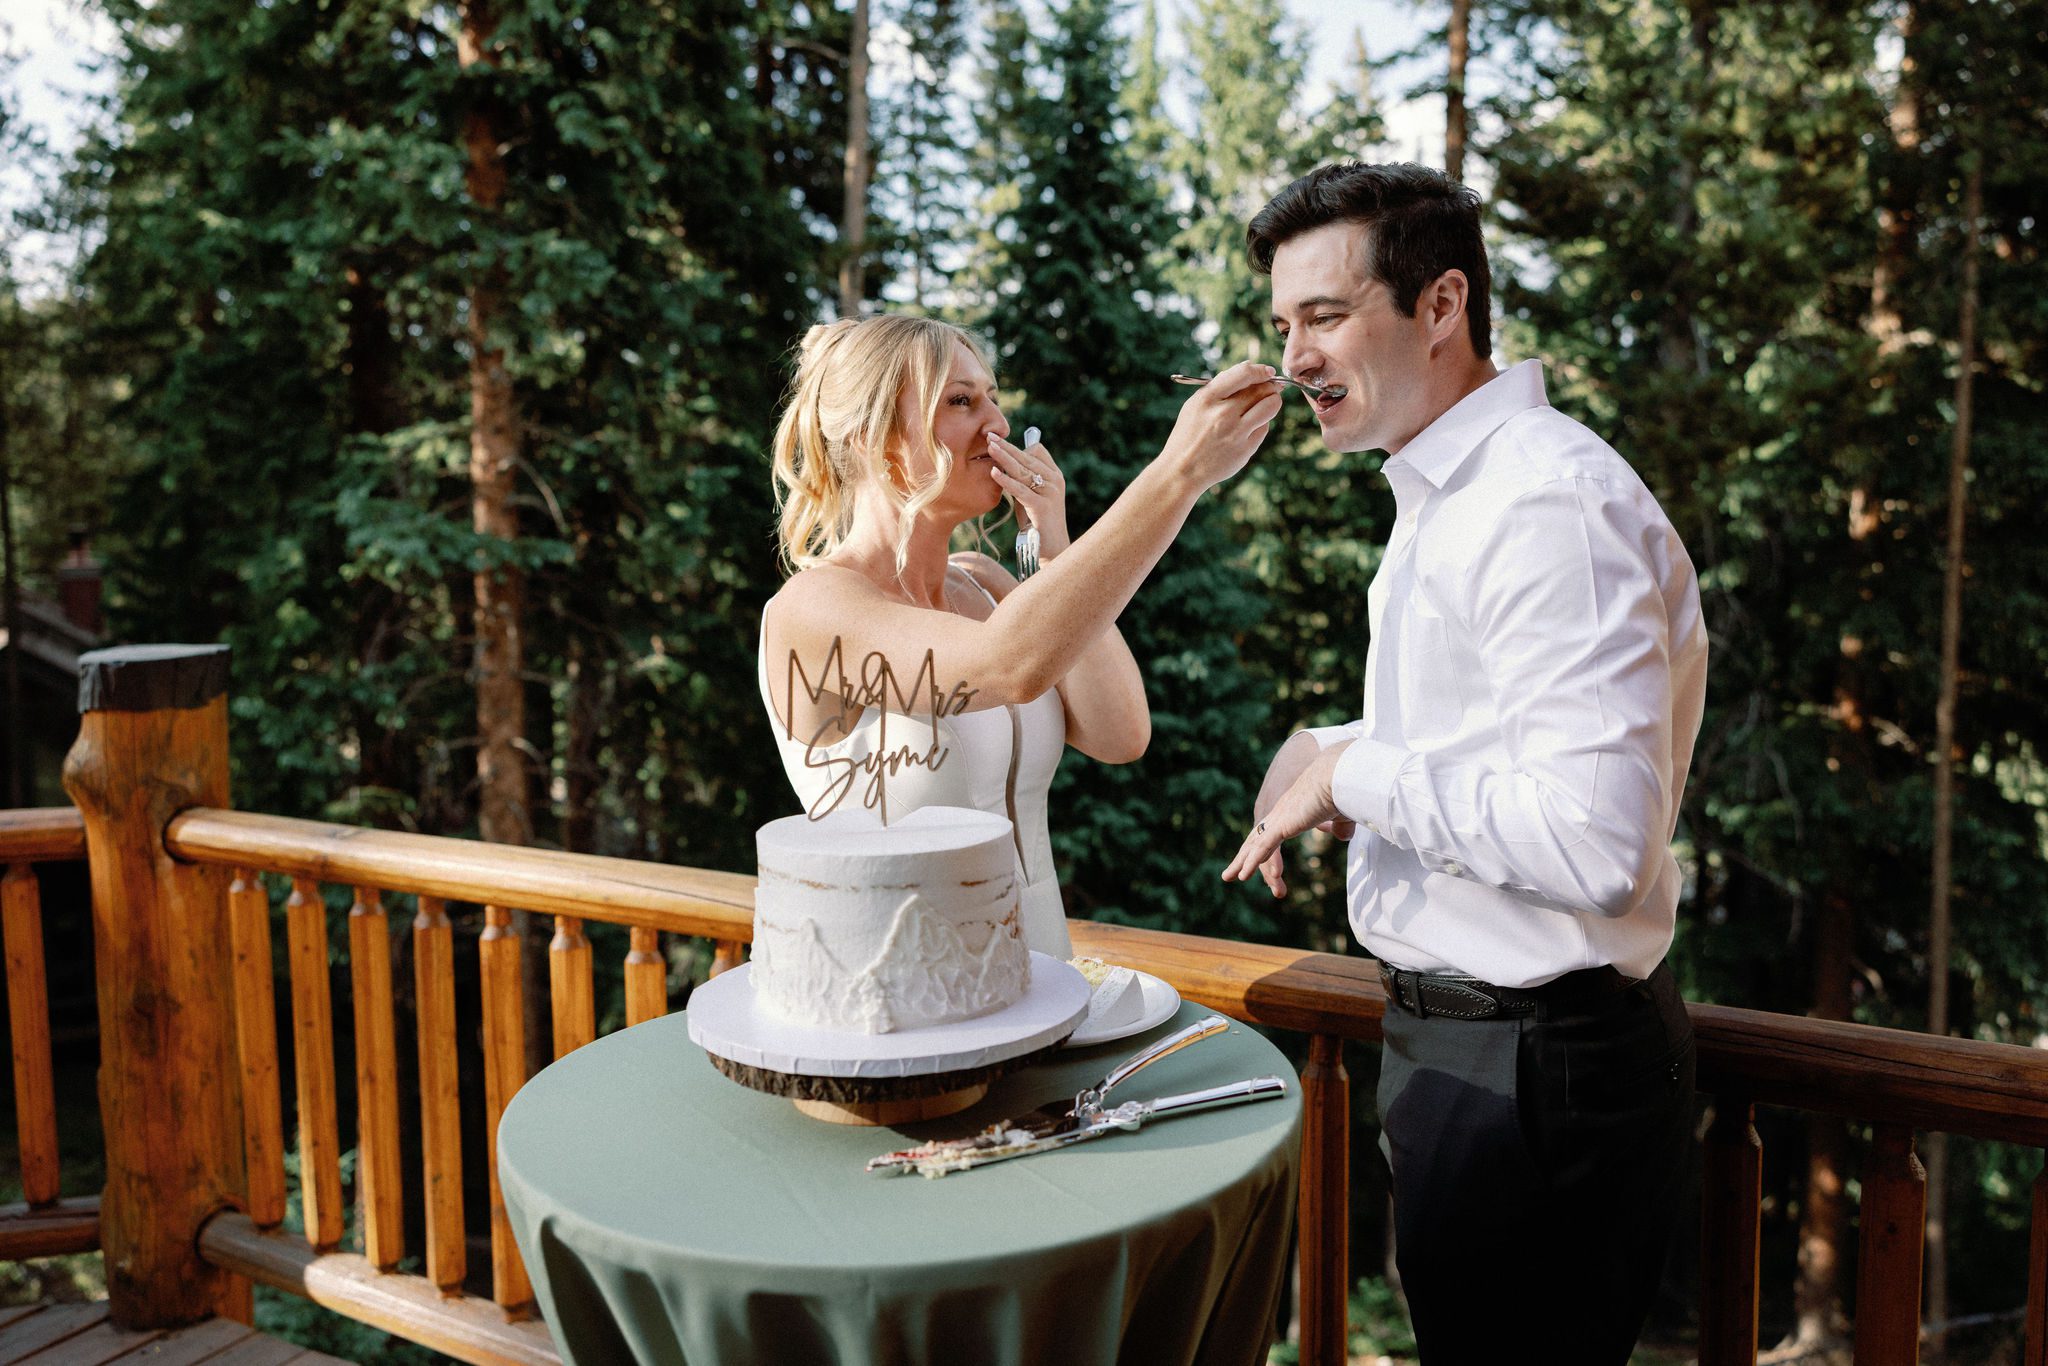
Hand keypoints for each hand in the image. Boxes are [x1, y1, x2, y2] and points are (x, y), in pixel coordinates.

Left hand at [986, 430, 1069, 558]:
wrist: (1050, 548)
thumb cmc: (1036, 521)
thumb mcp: (1029, 495)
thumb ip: (1020, 480)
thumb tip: (1001, 463)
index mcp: (1054, 475)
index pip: (1037, 451)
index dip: (1017, 446)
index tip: (998, 441)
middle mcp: (1054, 480)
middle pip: (1027, 457)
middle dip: (1007, 446)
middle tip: (989, 436)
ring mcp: (1050, 492)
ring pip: (1023, 470)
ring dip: (1004, 457)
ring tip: (990, 447)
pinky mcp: (1042, 506)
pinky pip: (1020, 490)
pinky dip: (1006, 480)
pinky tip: (994, 473)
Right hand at [1160, 361, 1283, 489]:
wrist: (1182, 470)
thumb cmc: (1189, 434)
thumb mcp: (1195, 405)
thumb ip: (1220, 387)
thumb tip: (1249, 369)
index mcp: (1207, 399)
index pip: (1244, 374)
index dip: (1261, 370)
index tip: (1268, 371)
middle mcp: (1223, 414)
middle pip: (1261, 389)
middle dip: (1271, 385)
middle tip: (1272, 387)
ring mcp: (1236, 432)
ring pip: (1270, 406)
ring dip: (1273, 401)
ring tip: (1268, 403)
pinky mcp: (1245, 449)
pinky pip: (1264, 428)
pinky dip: (1261, 423)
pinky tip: (1250, 427)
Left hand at [1223, 740, 1352, 896]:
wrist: (1339, 773)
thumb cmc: (1343, 789)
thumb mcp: (1341, 814)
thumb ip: (1339, 826)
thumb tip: (1343, 836)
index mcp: (1292, 809)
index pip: (1273, 832)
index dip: (1266, 848)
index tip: (1266, 864)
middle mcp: (1281, 812)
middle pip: (1257, 838)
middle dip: (1245, 856)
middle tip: (1233, 872)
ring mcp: (1280, 817)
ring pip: (1256, 845)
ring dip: (1244, 863)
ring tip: (1231, 877)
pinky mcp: (1283, 824)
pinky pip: (1262, 848)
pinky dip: (1252, 863)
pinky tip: (1242, 875)